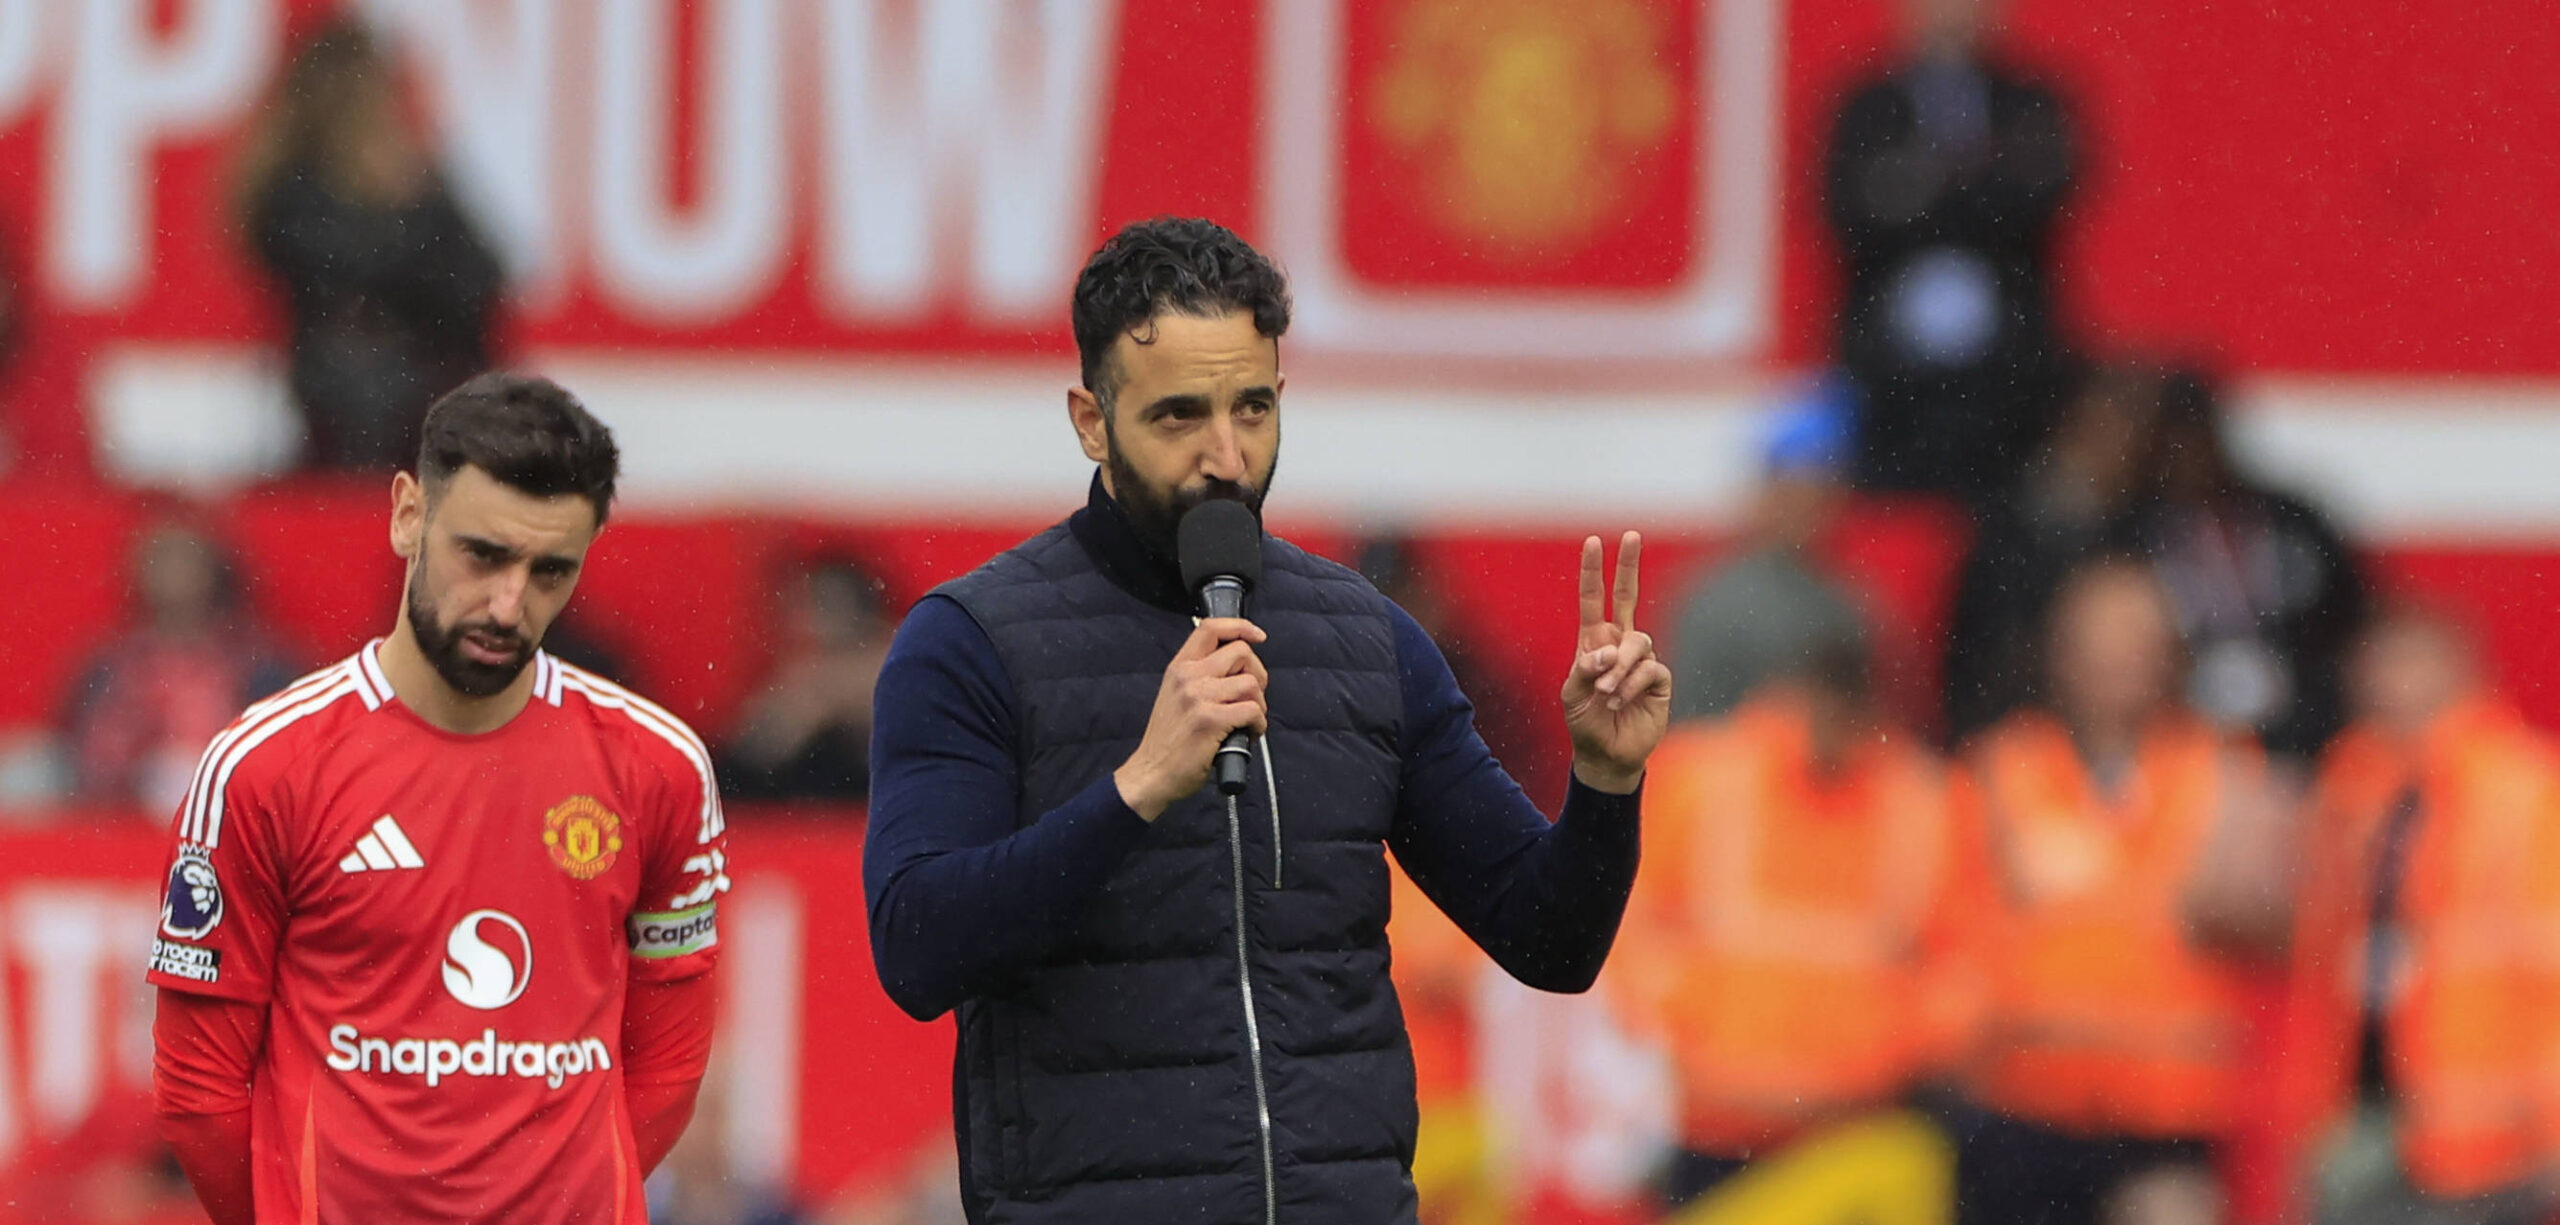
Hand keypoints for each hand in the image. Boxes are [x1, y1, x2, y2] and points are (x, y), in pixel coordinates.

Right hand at [1114, 618, 1268, 820]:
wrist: (1151, 773)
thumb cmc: (1167, 740)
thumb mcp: (1174, 695)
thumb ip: (1199, 676)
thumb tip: (1238, 668)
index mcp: (1179, 667)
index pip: (1211, 628)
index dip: (1240, 626)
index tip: (1257, 636)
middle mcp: (1188, 676)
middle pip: (1241, 652)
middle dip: (1258, 673)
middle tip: (1253, 696)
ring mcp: (1199, 698)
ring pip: (1251, 683)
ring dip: (1259, 704)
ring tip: (1248, 720)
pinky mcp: (1211, 720)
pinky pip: (1253, 710)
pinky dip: (1259, 724)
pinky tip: (1248, 734)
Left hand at [1560, 532, 1670, 793]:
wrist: (1607, 755)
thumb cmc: (1585, 723)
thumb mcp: (1572, 695)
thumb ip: (1586, 669)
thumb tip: (1608, 649)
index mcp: (1593, 643)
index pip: (1593, 600)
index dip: (1593, 572)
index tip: (1593, 542)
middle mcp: (1620, 645)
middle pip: (1628, 597)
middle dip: (1629, 566)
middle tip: (1631, 534)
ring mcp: (1641, 660)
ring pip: (1636, 642)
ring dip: (1618, 667)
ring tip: (1605, 694)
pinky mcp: (1659, 679)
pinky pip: (1648, 669)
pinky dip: (1630, 685)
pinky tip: (1619, 702)